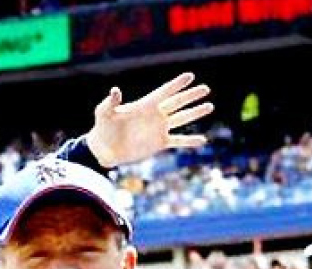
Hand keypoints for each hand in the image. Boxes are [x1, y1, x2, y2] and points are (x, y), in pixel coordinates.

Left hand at [85, 72, 213, 167]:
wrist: (105, 148)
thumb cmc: (103, 127)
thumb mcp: (104, 112)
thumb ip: (111, 102)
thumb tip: (115, 90)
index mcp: (145, 105)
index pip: (164, 92)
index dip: (176, 85)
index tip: (189, 76)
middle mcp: (155, 115)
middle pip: (177, 102)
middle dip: (191, 95)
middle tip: (206, 89)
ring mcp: (159, 128)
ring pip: (182, 119)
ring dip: (195, 113)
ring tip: (209, 106)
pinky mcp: (160, 142)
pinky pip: (178, 140)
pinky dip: (190, 141)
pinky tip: (203, 140)